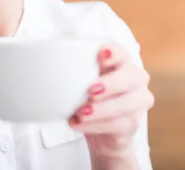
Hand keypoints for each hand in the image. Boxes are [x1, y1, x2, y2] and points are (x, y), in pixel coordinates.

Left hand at [69, 44, 153, 162]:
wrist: (103, 132)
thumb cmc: (91, 97)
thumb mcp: (81, 80)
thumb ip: (73, 70)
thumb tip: (46, 64)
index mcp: (122, 62)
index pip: (122, 53)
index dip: (114, 52)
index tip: (101, 54)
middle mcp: (135, 79)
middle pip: (132, 77)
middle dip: (112, 83)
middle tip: (91, 90)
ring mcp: (138, 102)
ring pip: (127, 104)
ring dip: (102, 109)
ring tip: (81, 112)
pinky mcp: (133, 123)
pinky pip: (119, 124)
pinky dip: (96, 125)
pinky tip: (80, 124)